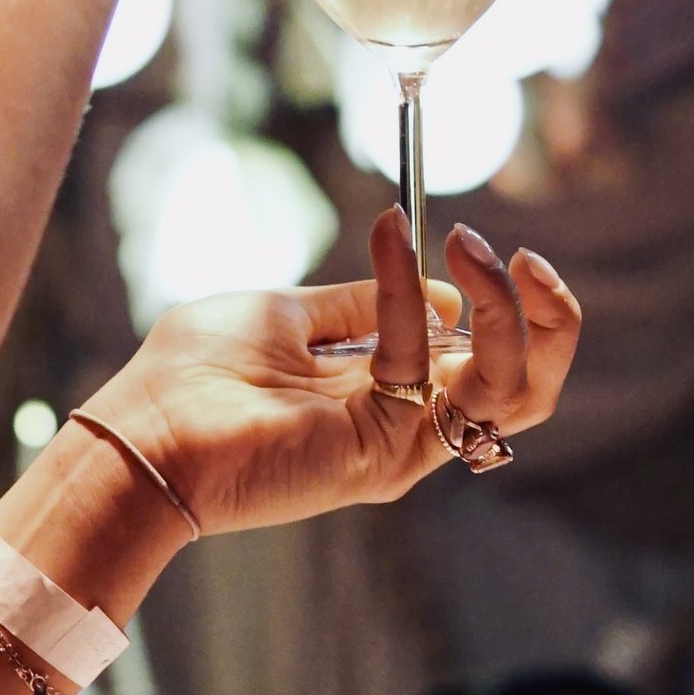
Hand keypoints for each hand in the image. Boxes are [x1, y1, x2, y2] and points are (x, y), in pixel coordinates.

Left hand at [84, 208, 580, 534]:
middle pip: (528, 386)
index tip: (471, 243)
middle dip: (549, 318)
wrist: (144, 435)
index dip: (501, 301)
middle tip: (525, 258)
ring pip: (512, 389)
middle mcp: (408, 426)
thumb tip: (437, 290)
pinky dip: (412, 294)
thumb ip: (359, 305)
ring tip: (478, 248)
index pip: (487, 359)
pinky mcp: (382, 452)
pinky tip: (389, 242)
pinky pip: (424, 362)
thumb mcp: (288, 313)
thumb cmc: (195, 376)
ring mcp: (402, 445)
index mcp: (389, 396)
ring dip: (508, 309)